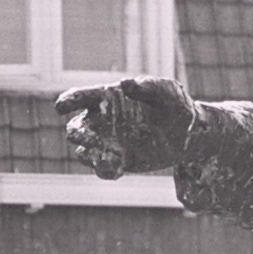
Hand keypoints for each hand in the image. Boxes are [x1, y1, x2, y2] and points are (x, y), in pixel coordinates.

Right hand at [54, 77, 196, 178]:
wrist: (191, 133)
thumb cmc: (175, 104)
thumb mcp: (165, 91)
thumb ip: (146, 87)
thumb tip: (125, 83)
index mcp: (106, 98)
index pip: (79, 97)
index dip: (67, 101)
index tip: (61, 107)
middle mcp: (101, 120)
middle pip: (76, 128)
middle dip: (79, 134)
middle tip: (94, 139)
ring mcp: (108, 142)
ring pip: (84, 152)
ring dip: (89, 156)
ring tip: (107, 158)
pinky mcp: (119, 160)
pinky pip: (102, 168)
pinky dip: (104, 169)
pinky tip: (115, 170)